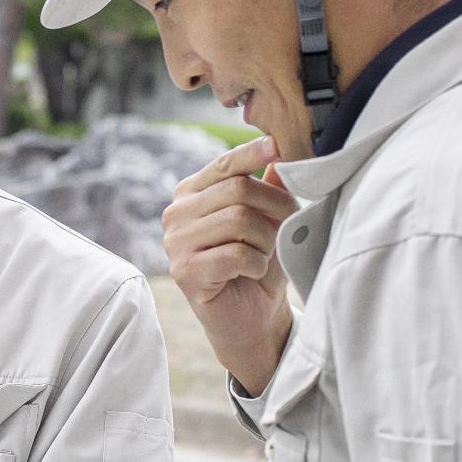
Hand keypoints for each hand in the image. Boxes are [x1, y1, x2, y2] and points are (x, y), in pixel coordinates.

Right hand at [162, 134, 296, 393]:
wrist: (252, 317)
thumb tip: (278, 151)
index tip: (276, 145)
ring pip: (239, 220)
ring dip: (266, 240)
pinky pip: (235, 254)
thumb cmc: (258, 264)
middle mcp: (176, 214)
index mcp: (191, 195)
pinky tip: (252, 272)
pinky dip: (257, 263)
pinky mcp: (184, 271)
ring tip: (264, 254)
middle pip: (237, 189)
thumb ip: (268, 186)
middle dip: (275, 208)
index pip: (224, 166)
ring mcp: (175, 243)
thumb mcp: (269, 220)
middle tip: (285, 228)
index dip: (251, 154)